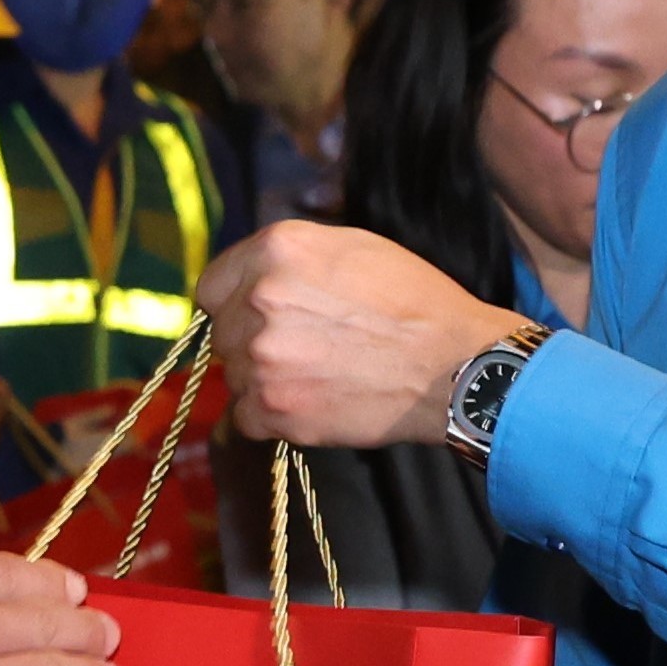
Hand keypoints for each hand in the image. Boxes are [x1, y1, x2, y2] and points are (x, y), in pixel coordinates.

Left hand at [197, 221, 536, 449]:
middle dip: (254, 341)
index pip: (212, 286)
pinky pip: (246, 418)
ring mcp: (262, 357)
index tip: (257, 316)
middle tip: (306, 348)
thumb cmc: (413, 303)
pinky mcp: (273, 409)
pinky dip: (272, 417)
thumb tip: (250, 279)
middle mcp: (259, 298)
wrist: (453, 366)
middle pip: (224, 332)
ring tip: (318, 375)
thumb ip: (290, 258)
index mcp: (276, 250)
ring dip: (265, 380)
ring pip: (235, 375)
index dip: (235, 303)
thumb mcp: (353, 247)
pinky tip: (313, 403)